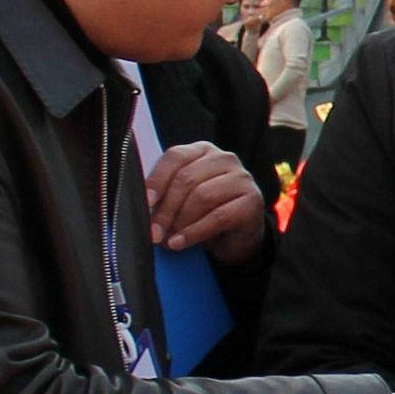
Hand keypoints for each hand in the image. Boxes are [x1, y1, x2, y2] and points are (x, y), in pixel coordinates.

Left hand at [148, 140, 267, 254]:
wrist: (236, 237)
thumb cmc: (203, 213)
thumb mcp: (182, 198)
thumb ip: (165, 193)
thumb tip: (141, 205)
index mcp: (203, 151)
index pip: (176, 157)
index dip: (157, 179)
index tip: (145, 202)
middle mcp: (225, 158)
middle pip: (187, 179)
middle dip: (166, 208)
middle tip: (153, 232)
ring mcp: (242, 178)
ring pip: (202, 196)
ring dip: (180, 222)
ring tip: (166, 240)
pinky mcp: (252, 200)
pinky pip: (218, 217)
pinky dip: (195, 232)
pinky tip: (180, 243)